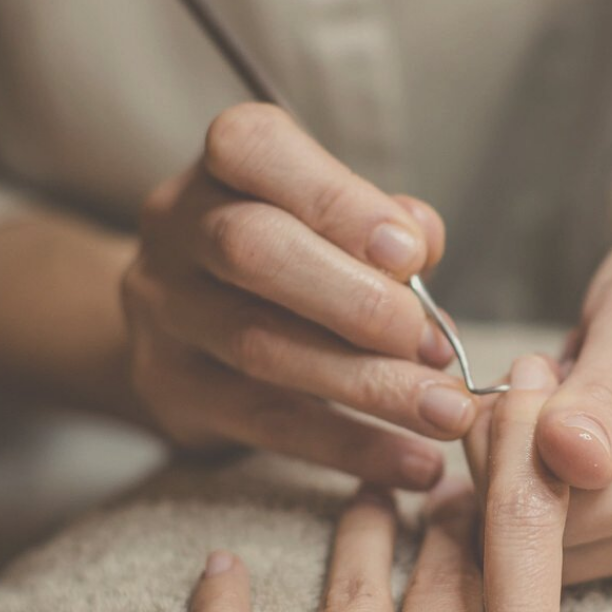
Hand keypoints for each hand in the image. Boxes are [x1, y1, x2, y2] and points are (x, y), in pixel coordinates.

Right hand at [121, 104, 475, 489]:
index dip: (336, 201)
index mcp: (223, 164)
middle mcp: (176, 227)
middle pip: (251, 250)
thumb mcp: (335, 221)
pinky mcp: (170, 387)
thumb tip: (421, 243)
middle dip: (353, 300)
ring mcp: (164, 310)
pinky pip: (264, 422)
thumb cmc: (295, 255)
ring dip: (367, 385)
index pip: (257, 150)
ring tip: (446, 413)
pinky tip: (412, 462)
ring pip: (259, 345)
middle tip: (433, 346)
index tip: (411, 252)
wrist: (189, 324)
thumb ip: (383, 223)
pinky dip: (348, 446)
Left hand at [467, 166, 611, 581]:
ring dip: (519, 461)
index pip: (557, 513)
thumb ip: (606, 390)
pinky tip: (559, 416)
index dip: (512, 446)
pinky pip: (559, 522)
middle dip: (510, 454)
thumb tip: (562, 456)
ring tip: (558, 388)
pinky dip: (536, 469)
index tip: (528, 367)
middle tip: (538, 371)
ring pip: (541, 534)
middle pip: (542, 537)